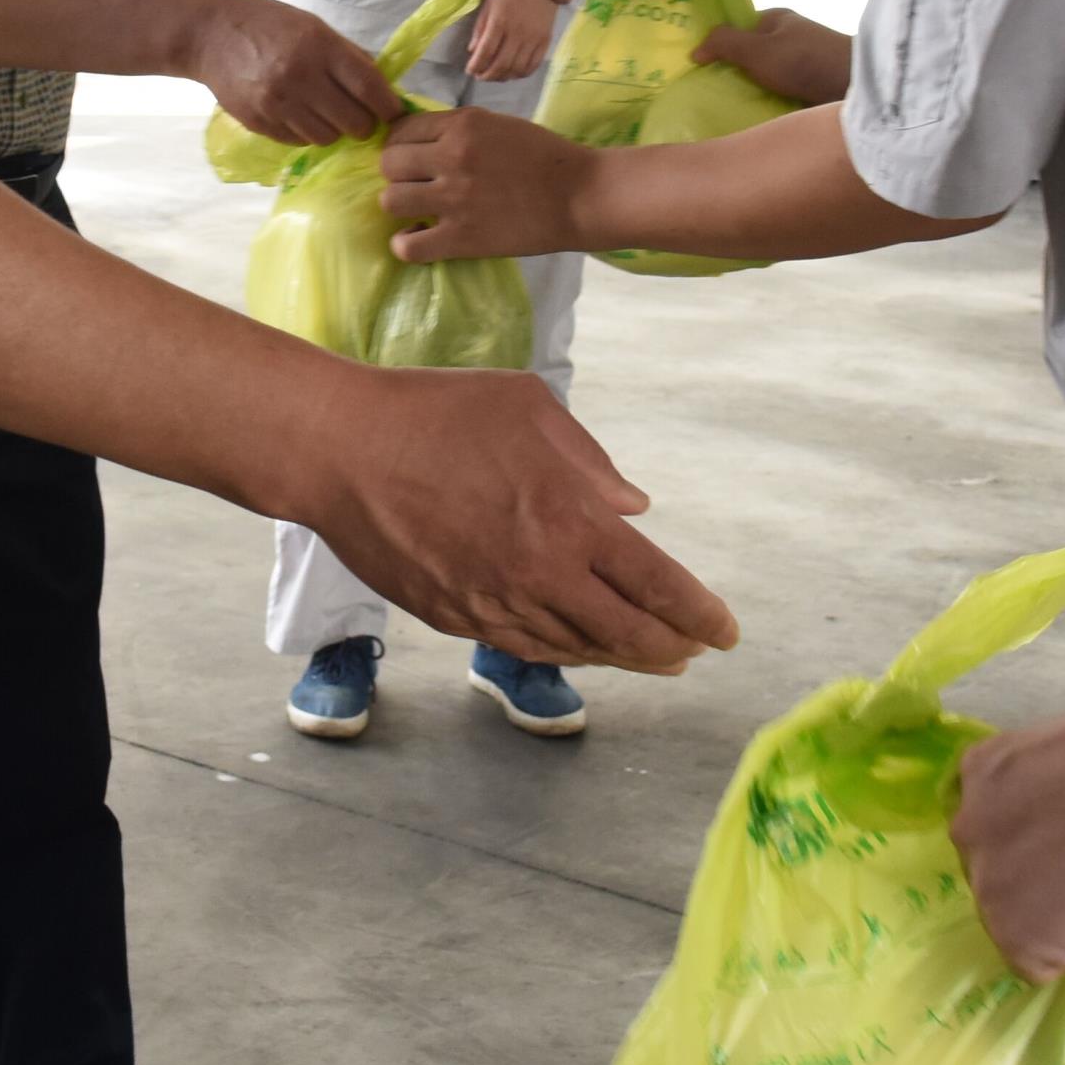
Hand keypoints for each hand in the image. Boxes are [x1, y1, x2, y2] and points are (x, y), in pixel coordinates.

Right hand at [185, 0, 395, 144]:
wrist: (209, 33)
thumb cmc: (268, 24)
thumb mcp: (312, 26)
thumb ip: (348, 55)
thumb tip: (382, 87)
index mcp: (319, 46)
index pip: (369, 88)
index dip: (388, 106)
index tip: (392, 112)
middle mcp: (300, 76)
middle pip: (354, 122)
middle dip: (363, 123)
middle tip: (358, 115)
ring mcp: (277, 103)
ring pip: (328, 138)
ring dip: (333, 130)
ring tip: (324, 112)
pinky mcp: (259, 122)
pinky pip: (299, 142)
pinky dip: (306, 133)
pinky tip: (298, 114)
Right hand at [298, 366, 736, 671]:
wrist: (339, 450)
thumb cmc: (436, 412)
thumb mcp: (529, 407)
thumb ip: (591, 462)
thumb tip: (633, 507)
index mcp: (570, 521)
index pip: (657, 586)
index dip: (700, 616)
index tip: (725, 632)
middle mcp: (538, 576)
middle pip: (625, 635)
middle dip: (670, 649)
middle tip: (694, 651)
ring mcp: (492, 604)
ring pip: (575, 649)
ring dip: (620, 657)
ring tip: (649, 655)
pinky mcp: (453, 615)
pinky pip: (523, 645)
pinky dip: (565, 652)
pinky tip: (581, 646)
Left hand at [380, 103, 593, 260]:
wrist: (580, 196)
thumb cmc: (545, 158)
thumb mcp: (497, 125)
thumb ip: (456, 129)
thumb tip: (414, 137)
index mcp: (463, 125)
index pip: (401, 129)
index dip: (401, 144)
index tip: (413, 157)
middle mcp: (452, 158)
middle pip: (389, 164)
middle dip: (399, 174)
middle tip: (418, 184)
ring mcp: (454, 200)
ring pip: (390, 201)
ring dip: (401, 206)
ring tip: (420, 211)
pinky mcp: (461, 239)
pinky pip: (407, 246)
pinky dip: (406, 244)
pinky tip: (420, 238)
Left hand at [466, 0, 562, 82]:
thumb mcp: (489, 4)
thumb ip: (480, 28)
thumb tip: (472, 51)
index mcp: (500, 21)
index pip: (486, 51)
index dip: (476, 65)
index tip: (469, 70)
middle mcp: (517, 33)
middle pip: (501, 64)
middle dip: (488, 75)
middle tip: (480, 76)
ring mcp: (533, 39)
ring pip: (517, 69)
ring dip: (503, 77)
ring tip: (495, 76)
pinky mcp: (545, 41)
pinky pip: (533, 65)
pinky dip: (521, 74)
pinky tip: (513, 73)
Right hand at [699, 10, 851, 107]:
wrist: (855, 88)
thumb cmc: (804, 61)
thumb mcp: (756, 49)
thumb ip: (724, 44)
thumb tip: (694, 50)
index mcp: (779, 20)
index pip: (742, 29)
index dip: (722, 45)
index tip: (700, 69)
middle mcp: (792, 39)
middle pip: (755, 57)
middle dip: (737, 74)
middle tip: (710, 96)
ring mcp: (805, 65)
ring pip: (769, 80)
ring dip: (754, 94)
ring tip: (729, 114)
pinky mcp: (815, 89)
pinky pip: (785, 96)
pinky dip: (772, 107)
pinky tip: (756, 122)